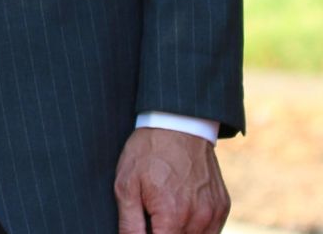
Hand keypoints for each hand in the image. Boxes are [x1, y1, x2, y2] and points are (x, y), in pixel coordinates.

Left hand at [115, 128, 230, 233]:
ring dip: (179, 233)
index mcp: (172, 216)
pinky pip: (211, 232)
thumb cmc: (147, 153)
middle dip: (164, 233)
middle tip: (151, 218)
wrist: (178, 125)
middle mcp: (198, 218)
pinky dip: (196, 230)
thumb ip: (130, 225)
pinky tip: (180, 213)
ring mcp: (214, 213)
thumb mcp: (126, 186)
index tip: (144, 227)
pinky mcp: (222, 206)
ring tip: (164, 215)